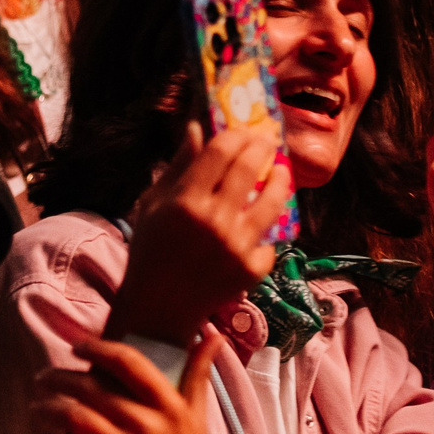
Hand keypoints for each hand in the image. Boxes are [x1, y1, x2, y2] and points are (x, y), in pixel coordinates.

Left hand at [41, 333, 226, 433]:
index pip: (129, 362)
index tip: (77, 345)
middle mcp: (150, 427)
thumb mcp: (198, 417)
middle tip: (43, 377)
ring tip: (36, 406)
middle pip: (93, 388)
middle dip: (59, 378)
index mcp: (170, 406)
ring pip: (77, 420)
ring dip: (48, 409)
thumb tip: (213, 336)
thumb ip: (199, 374)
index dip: (98, 348)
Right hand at [104, 124, 291, 345]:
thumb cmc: (152, 248)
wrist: (160, 307)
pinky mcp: (252, 269)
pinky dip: (268, 222)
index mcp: (185, 202)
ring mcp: (237, 246)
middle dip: (262, 146)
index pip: (220, 152)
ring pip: (274, 199)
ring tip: (281, 170)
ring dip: (281, 178)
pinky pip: (270, 235)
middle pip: (250, 168)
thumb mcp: (154, 203)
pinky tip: (264, 214)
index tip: (243, 129)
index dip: (236, 134)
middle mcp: (214, 222)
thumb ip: (179, 165)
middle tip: (267, 140)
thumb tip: (197, 127)